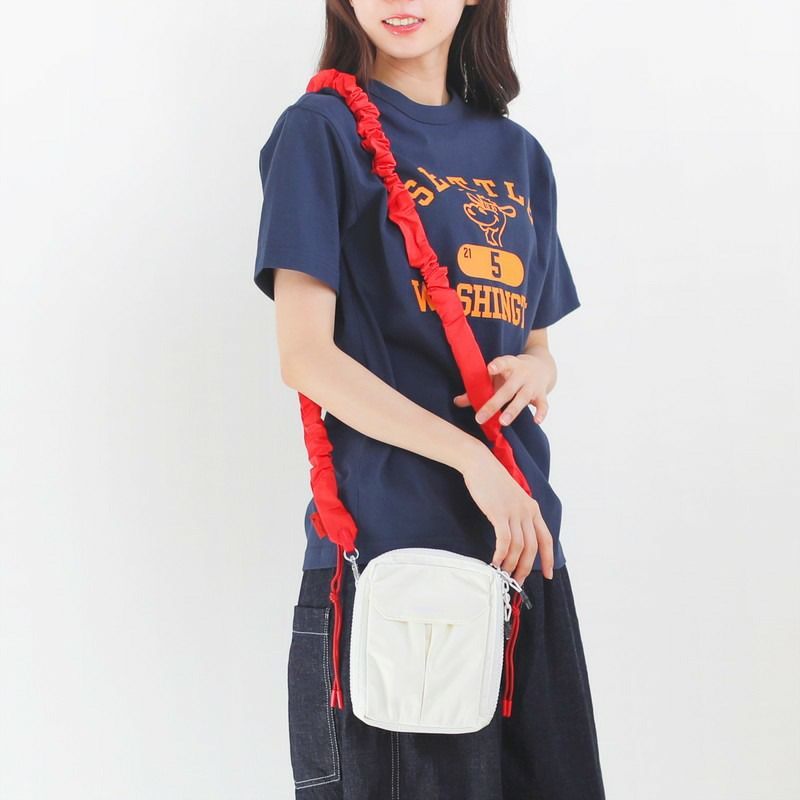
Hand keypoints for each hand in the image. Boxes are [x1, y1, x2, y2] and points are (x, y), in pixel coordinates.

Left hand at [453, 352, 553, 425]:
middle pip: (508, 389)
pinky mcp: (542, 394)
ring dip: (513, 410)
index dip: (498, 365)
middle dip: (494, 403)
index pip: (504, 363)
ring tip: (503, 421)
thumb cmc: (511, 374)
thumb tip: (457, 402)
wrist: (542, 367)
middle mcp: (522, 374)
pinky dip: (542, 413)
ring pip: (523, 398)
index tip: (490, 368)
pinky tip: (536, 421)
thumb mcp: (497, 377)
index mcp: (510, 365)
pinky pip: (543, 404)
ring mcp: (532, 385)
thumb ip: (478, 389)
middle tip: (481, 417)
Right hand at [460, 445, 554, 580]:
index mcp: (533, 509)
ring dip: (511, 564)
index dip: (548, 559)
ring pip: (518, 547)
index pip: (546, 539)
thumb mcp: (512, 498)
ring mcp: (514, 512)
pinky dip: (500, 553)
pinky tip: (495, 561)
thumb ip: (518, 515)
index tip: (547, 575)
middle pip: (532, 548)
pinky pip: (504, 539)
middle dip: (525, 568)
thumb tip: (515, 537)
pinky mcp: (499, 512)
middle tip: (516, 580)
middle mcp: (527, 511)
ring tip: (503, 573)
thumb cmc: (492, 482)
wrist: (480, 464)